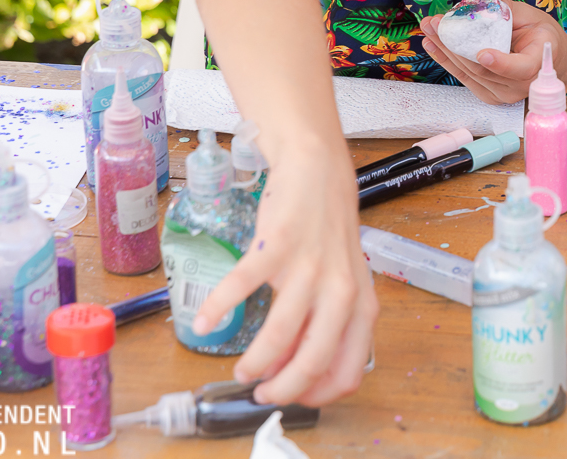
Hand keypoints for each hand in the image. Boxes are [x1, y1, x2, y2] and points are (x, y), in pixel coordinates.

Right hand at [193, 140, 378, 405]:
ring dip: (254, 360)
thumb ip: (322, 322)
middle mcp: (342, 290)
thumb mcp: (339, 282)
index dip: (317, 393)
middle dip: (283, 388)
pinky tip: (204, 322)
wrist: (318, 169)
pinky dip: (218, 309)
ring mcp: (310, 266)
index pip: (347, 369)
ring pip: (279, 334)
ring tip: (241, 369)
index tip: (293, 398)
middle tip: (261, 392)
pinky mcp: (278, 243)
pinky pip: (242, 286)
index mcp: (362, 304)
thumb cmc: (328, 231)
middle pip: (313, 360)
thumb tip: (289, 366)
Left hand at [419, 0, 566, 103]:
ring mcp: (502, 94)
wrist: (552, 64)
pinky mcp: (489, 94)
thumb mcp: (534, 18)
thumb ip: (508, 10)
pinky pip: (465, 78)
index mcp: (537, 64)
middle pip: (483, 69)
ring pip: (469, 73)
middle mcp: (519, 86)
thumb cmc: (543, 37)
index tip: (483, 52)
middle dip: (454, 45)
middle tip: (436, 23)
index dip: (500, 62)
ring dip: (444, 50)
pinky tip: (432, 45)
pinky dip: (447, 60)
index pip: (520, 68)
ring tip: (429, 29)